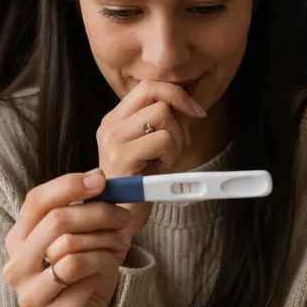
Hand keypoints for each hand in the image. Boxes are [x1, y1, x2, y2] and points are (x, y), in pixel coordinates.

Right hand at [2, 171, 131, 306]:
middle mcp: (16, 264)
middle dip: (98, 213)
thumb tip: (100, 178)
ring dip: (105, 241)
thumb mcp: (79, 240)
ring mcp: (28, 291)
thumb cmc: (79, 278)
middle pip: (56, 221)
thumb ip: (82, 212)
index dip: (69, 185)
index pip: (37, 201)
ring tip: (120, 244)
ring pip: (70, 248)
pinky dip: (104, 263)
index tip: (101, 180)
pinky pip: (82, 274)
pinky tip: (111, 266)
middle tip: (123, 216)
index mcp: (19, 239)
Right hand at [96, 80, 205, 239]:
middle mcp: (110, 125)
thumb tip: (191, 105)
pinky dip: (171, 156)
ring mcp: (112, 139)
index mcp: (115, 119)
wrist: (123, 219)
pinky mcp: (121, 156)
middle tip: (180, 142)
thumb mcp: (154, 147)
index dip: (177, 94)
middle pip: (157, 96)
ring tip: (163, 163)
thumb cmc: (143, 184)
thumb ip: (166, 123)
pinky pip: (162, 139)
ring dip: (174, 142)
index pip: (149, 87)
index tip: (196, 112)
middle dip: (179, 117)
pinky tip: (160, 171)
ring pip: (162, 116)